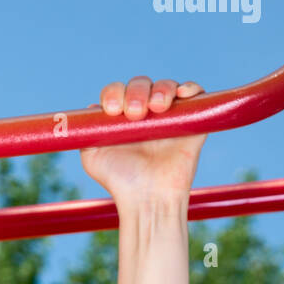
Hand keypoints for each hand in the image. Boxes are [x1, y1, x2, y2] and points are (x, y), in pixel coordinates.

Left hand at [80, 78, 206, 205]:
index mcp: (122, 118)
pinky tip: (182, 93)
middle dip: (136, 92)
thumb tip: (91, 108)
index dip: (114, 93)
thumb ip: (87, 132)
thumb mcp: (92, 157)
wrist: (147, 198)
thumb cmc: (120, 181)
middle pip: (141, 84)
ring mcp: (169, 117)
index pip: (118, 91)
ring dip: (161, 89)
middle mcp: (145, 114)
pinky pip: (196, 95)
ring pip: (166, 86)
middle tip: (135, 113)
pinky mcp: (192, 122)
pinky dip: (191, 88)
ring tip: (157, 107)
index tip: (113, 110)